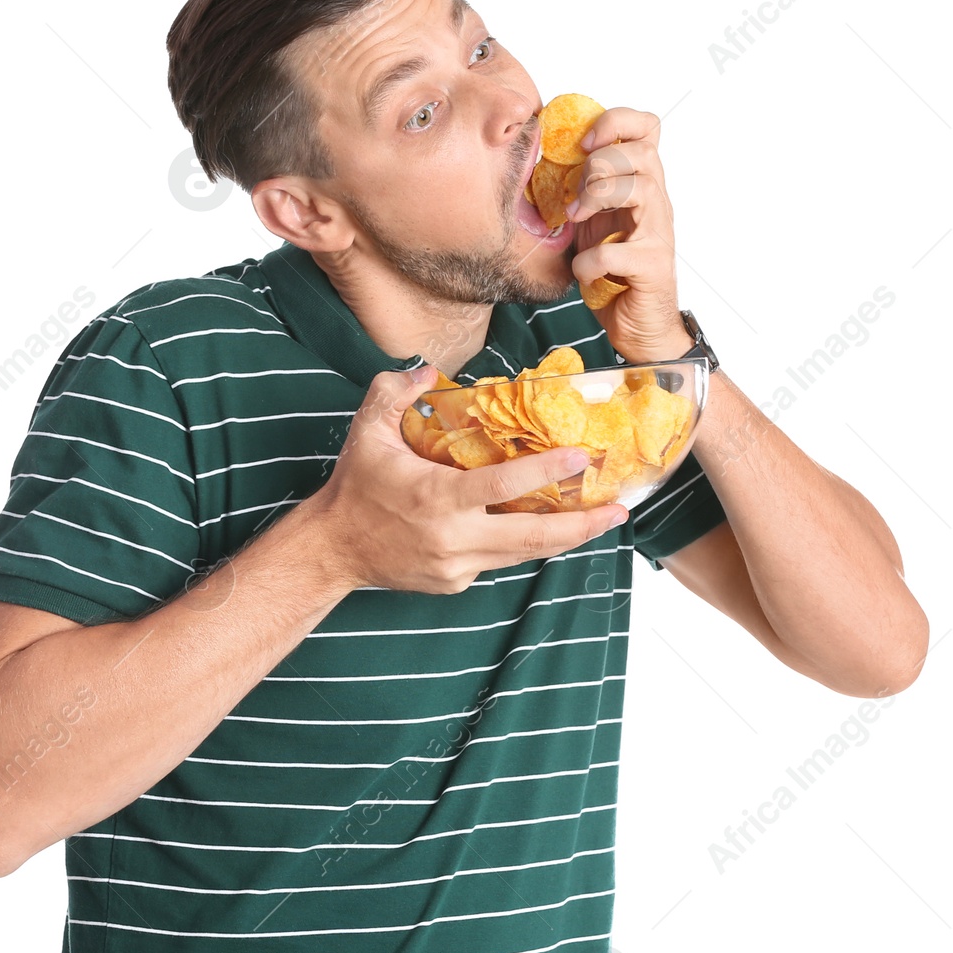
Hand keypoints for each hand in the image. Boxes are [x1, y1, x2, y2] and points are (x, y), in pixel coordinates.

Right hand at [308, 365, 628, 594]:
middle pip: (534, 537)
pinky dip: (519, 542)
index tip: (583, 457)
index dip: (547, 471)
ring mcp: (458, 566)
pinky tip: (541, 526)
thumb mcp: (368, 431)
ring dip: (566, 537)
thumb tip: (428, 369)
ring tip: (602, 519)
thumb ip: (397, 392)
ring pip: (523, 553)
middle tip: (620, 508)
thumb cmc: (355, 487)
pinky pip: (497, 559)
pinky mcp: (456, 583)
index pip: (504, 487)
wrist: (332, 549)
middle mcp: (454, 538)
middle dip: (583, 525)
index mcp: (437, 498)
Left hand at [565, 106, 691, 362]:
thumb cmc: (614, 273)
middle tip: (578, 196)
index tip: (585, 142)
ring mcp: (657, 234)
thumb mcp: (592, 222)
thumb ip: (580, 192)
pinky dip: (590, 260)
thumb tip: (542, 161)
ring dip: (598, 197)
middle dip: (601, 165)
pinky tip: (583, 270)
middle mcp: (655, 204)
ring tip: (577, 220)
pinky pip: (618, 251)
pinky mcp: (652, 267)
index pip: (648, 128)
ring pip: (641, 188)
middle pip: (642, 153)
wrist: (639, 327)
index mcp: (640, 186)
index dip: (618, 121)